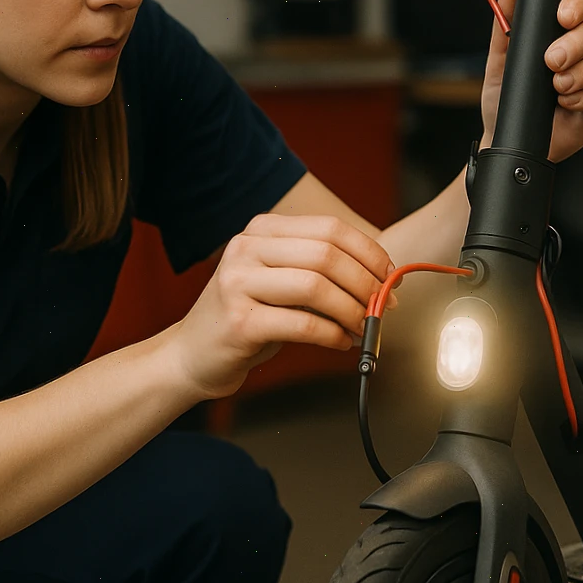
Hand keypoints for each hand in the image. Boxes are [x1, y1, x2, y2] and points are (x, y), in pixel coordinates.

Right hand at [169, 214, 394, 400]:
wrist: (192, 354)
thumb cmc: (248, 317)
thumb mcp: (280, 280)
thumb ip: (320, 271)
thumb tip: (382, 277)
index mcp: (261, 230)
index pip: (329, 228)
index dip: (368, 252)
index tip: (389, 276)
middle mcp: (246, 249)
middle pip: (326, 254)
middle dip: (365, 282)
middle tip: (384, 306)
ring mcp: (237, 284)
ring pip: (316, 287)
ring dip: (352, 310)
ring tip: (364, 327)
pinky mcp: (238, 323)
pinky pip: (302, 324)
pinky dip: (332, 335)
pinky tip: (341, 343)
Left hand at [480, 0, 582, 162]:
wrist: (508, 136)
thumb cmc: (507, 97)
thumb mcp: (500, 60)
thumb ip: (504, 24)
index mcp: (561, 31)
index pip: (582, 4)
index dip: (579, 4)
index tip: (562, 17)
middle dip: (576, 44)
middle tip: (551, 61)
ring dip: (582, 71)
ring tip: (557, 86)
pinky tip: (566, 103)